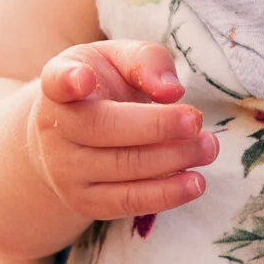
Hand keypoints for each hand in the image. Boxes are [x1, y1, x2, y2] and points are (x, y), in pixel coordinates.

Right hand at [28, 41, 213, 225]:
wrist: (68, 139)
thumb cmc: (101, 90)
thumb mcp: (118, 61)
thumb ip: (145, 62)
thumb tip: (171, 92)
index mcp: (59, 87)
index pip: (57, 81)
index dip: (68, 80)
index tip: (83, 79)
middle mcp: (55, 130)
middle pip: (105, 129)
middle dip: (157, 126)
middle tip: (196, 121)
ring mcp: (66, 171)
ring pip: (121, 169)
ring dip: (172, 160)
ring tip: (208, 148)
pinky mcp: (85, 202)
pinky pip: (127, 202)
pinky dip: (165, 194)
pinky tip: (195, 182)